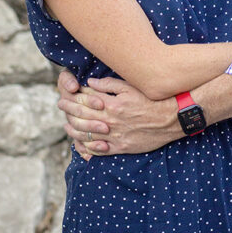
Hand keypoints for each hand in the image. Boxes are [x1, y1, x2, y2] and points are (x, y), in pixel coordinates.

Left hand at [57, 71, 179, 155]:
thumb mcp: (131, 87)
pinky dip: (87, 149)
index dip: (73, 96)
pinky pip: (99, 151)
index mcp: (112, 104)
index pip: (85, 99)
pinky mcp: (121, 148)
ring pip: (87, 134)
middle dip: (68, 109)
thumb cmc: (151, 100)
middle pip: (82, 116)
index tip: (65, 93)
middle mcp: (111, 121)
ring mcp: (115, 136)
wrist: (171, 119)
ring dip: (73, 130)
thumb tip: (89, 82)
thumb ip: (109, 84)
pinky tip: (81, 145)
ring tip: (67, 126)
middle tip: (60, 105)